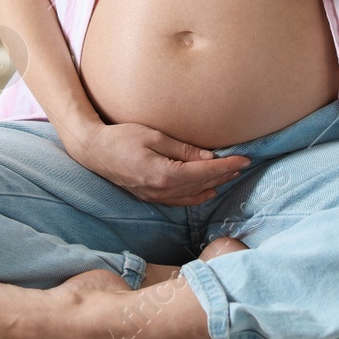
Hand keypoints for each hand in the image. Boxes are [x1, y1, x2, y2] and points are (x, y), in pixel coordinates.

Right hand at [65, 119, 250, 205]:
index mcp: (164, 175)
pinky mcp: (150, 197)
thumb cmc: (121, 137)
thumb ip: (183, 149)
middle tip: (244, 165)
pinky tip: (208, 190)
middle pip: (202, 185)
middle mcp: (161, 191)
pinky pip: (180, 201)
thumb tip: (210, 158)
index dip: (227, 166)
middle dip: (225, 175)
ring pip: (193, 196)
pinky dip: (197, 196)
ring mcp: (155, 197)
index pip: (204, 172)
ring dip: (214, 185)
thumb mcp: (154, 136)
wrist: (93, 150)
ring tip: (231, 175)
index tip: (245, 159)